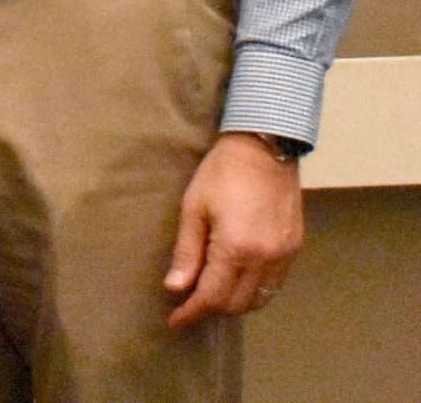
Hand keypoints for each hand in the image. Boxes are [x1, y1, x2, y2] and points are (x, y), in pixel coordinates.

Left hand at [164, 132, 303, 327]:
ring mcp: (285, 255)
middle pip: (237, 304)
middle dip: (211, 309)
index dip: (192, 312)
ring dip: (234, 303)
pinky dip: (254, 291)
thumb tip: (175, 288)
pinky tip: (236, 280)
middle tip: (187, 304)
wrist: (265, 149)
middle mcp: (266, 258)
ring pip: (260, 299)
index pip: (213, 296)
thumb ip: (187, 252)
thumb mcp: (193, 208)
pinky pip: (275, 284)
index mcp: (237, 248)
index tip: (174, 322)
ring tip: (209, 293)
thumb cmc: (222, 173)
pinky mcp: (295, 248)